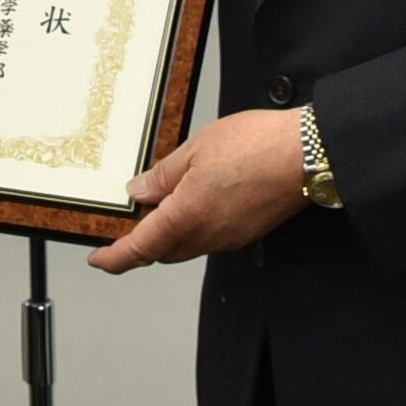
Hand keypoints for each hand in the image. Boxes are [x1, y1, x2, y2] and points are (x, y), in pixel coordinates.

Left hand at [87, 109, 308, 274]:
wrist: (307, 155)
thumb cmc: (256, 146)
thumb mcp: (195, 149)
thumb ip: (163, 175)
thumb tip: (138, 192)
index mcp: (187, 217)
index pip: (140, 249)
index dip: (115, 258)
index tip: (99, 260)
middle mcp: (208, 236)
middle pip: (162, 252)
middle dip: (141, 243)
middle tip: (126, 222)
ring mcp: (229, 237)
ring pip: (187, 245)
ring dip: (169, 233)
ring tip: (161, 202)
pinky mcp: (246, 232)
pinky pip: (209, 237)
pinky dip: (193, 226)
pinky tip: (194, 200)